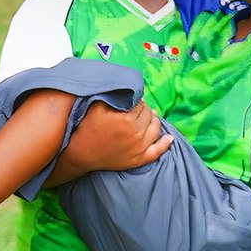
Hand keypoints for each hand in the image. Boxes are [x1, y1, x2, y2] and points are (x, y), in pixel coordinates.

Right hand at [55, 100, 172, 179]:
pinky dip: (165, 144)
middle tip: (136, 109)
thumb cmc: (87, 129)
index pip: (140, 104)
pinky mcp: (138, 160)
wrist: (80, 154)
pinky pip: (157, 151)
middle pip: (149, 115)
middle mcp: (136, 134)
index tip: (130, 102)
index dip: (136, 101)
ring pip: (156, 129)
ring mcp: (139, 148)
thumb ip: (114, 96)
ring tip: (150, 117)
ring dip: (154, 121)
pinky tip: (169, 138)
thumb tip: (130, 91)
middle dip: (144, 110)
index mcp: (126, 120)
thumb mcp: (97, 107)